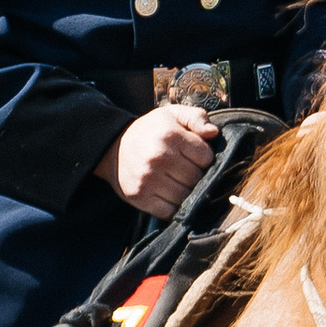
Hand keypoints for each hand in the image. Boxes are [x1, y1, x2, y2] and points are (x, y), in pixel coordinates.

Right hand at [99, 104, 215, 218]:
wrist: (112, 147)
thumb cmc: (150, 130)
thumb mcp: (173, 114)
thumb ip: (196, 117)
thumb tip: (213, 133)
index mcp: (170, 135)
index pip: (206, 157)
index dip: (204, 158)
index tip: (194, 156)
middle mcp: (159, 157)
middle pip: (197, 178)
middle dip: (197, 175)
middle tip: (186, 169)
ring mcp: (148, 179)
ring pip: (185, 196)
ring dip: (186, 192)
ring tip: (177, 181)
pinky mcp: (140, 197)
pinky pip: (169, 212)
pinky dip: (173, 207)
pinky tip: (169, 195)